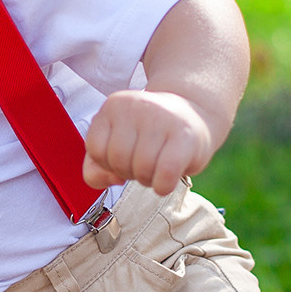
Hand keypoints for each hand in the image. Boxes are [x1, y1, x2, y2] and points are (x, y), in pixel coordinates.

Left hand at [82, 89, 217, 193]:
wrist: (195, 114)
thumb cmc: (151, 134)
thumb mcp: (116, 142)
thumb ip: (95, 166)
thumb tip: (112, 179)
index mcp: (113, 106)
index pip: (95, 148)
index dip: (108, 163)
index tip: (126, 156)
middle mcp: (136, 106)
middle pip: (118, 160)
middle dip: (129, 172)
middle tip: (145, 162)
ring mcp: (161, 118)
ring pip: (141, 169)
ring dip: (149, 179)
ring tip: (158, 166)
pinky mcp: (184, 135)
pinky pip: (165, 174)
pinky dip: (163, 186)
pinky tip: (167, 179)